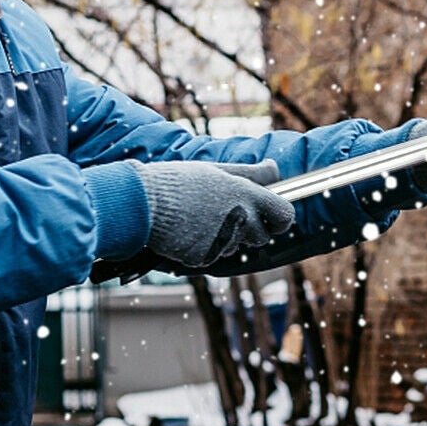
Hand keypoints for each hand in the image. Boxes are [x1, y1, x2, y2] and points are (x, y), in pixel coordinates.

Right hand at [134, 159, 294, 270]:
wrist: (142, 202)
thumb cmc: (179, 182)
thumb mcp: (215, 170)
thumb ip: (250, 173)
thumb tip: (275, 168)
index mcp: (245, 194)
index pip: (285, 215)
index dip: (280, 218)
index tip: (272, 217)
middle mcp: (239, 219)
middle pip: (262, 236)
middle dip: (252, 230)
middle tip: (228, 216)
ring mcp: (223, 240)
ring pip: (238, 246)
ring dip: (228, 237)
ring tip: (201, 219)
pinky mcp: (205, 256)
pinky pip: (215, 256)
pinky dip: (206, 247)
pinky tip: (188, 231)